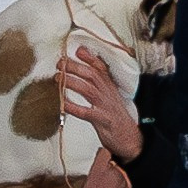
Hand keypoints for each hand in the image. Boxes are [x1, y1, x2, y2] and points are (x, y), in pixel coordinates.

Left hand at [59, 46, 142, 161]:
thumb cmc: (115, 119)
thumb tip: (88, 75)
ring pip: (88, 89)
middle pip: (91, 75)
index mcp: (110, 88)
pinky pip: (86, 112)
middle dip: (75, 67)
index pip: (101, 68)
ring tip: (57, 78)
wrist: (129, 138)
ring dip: (71, 82)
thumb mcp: (110, 99)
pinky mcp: (102, 121)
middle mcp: (108, 94)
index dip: (90, 58)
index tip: (78, 50)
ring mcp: (105, 106)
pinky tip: (63, 104)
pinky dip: (74, 107)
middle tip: (60, 62)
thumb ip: (101, 86)